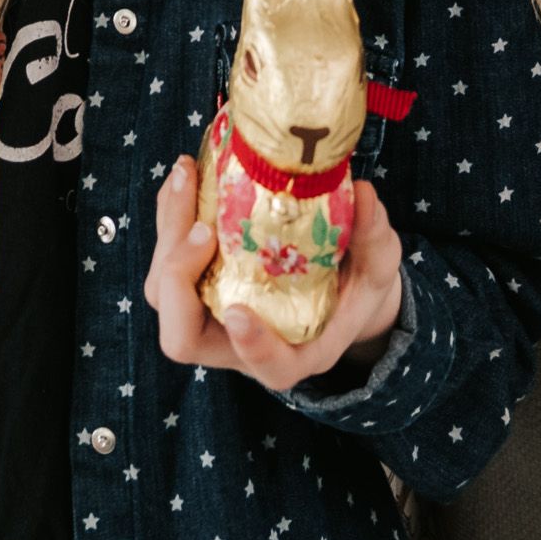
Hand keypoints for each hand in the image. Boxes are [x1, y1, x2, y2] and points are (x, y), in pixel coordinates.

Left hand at [141, 155, 406, 395]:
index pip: (267, 367)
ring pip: (163, 291)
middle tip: (202, 227)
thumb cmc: (355, 288)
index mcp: (292, 355)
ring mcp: (210, 312)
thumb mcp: (377, 270)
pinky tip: (188, 173)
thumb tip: (365, 194)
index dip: (251, 345)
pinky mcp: (196, 279)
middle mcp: (239, 343)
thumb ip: (375, 241)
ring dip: (168, 233)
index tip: (242, 312)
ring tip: (187, 176)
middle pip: (184, 332)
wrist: (334, 285)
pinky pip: (167, 256)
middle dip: (181, 277)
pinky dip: (171, 214)